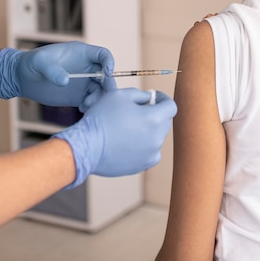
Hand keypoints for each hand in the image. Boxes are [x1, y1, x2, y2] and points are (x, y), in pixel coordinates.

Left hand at [0, 42, 115, 108]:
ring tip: (86, 105)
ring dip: (99, 98)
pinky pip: (91, 101)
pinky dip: (91, 106)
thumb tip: (66, 80)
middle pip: (106, 75)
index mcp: (81, 53)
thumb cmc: (31, 63)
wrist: (22, 78)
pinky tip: (82, 109)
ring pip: (101, 90)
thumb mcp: (39, 62)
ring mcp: (83, 82)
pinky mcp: (78, 96)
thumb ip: (52, 70)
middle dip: (108, 86)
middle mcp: (86, 68)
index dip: (109, 62)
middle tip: (102, 97)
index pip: (103, 54)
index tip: (107, 73)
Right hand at [54, 88, 177, 186]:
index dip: (163, 99)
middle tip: (138, 110)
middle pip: (165, 122)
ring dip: (149, 130)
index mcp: (154, 118)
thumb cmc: (103, 117)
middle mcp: (157, 138)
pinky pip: (150, 152)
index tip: (154, 97)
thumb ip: (141, 95)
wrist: (88, 146)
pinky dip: (144, 145)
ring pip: (157, 137)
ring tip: (129, 127)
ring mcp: (151, 154)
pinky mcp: (142, 165)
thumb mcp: (121, 95)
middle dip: (155, 113)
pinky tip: (129, 142)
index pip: (171, 106)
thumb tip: (150, 98)